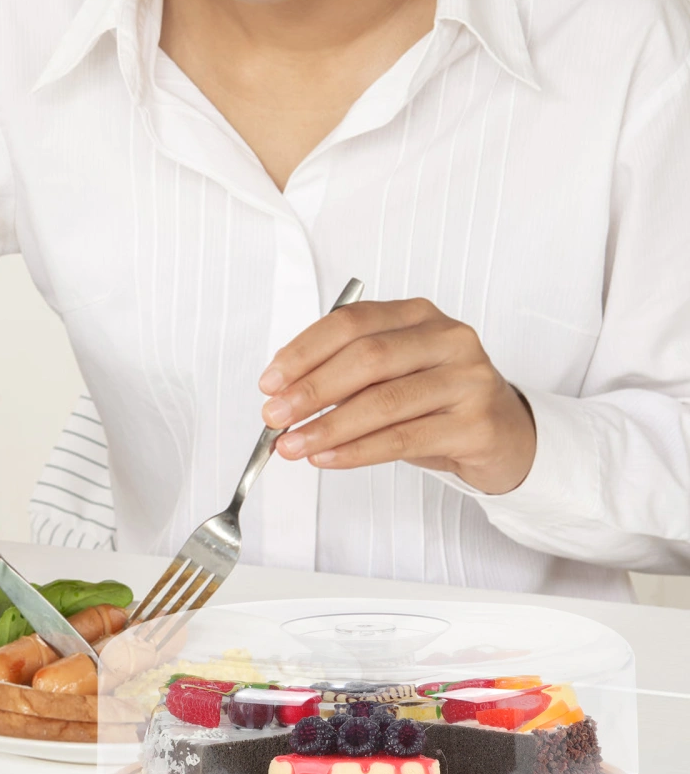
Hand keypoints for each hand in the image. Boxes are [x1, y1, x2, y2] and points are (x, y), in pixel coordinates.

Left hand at [258, 298, 535, 494]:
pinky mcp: (476, 424)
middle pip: (367, 358)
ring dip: (328, 426)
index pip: (352, 322)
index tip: (270, 382)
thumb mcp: (392, 375)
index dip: (304, 351)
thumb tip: (285, 394)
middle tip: (274, 416)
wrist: (504, 435)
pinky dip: (357, 451)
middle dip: (311, 389)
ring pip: (384, 402)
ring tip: (292, 445)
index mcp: (417, 315)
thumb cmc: (435, 401)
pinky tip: (327, 458)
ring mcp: (468, 380)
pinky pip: (403, 439)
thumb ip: (345, 375)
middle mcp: (447, 338)